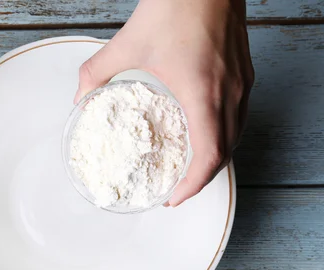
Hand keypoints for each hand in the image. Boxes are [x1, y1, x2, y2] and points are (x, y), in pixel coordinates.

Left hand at [76, 0, 253, 205]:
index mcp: (203, 95)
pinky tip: (203, 129)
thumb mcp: (128, 43)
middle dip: (202, 177)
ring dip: (215, 156)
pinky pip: (239, 115)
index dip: (193, 185)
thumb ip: (97, 73)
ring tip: (190, 166)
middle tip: (177, 187)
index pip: (208, 157)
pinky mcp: (244, 71)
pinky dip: (223, 133)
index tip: (173, 197)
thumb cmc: (176, 5)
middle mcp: (229, 94)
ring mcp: (241, 83)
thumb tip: (79, 97)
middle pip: (225, 153)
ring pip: (236, 135)